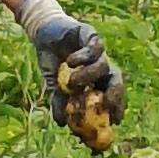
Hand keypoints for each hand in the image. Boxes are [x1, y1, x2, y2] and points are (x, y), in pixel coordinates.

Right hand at [23, 1, 123, 148]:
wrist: (42, 34)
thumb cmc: (51, 61)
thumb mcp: (53, 84)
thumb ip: (60, 101)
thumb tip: (61, 123)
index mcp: (96, 78)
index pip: (112, 94)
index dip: (116, 107)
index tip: (114, 121)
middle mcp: (101, 64)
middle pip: (116, 79)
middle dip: (115, 93)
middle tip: (105, 104)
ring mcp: (97, 49)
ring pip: (103, 65)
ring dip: (88, 76)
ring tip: (71, 83)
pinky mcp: (90, 33)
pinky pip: (94, 47)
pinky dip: (83, 56)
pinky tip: (70, 62)